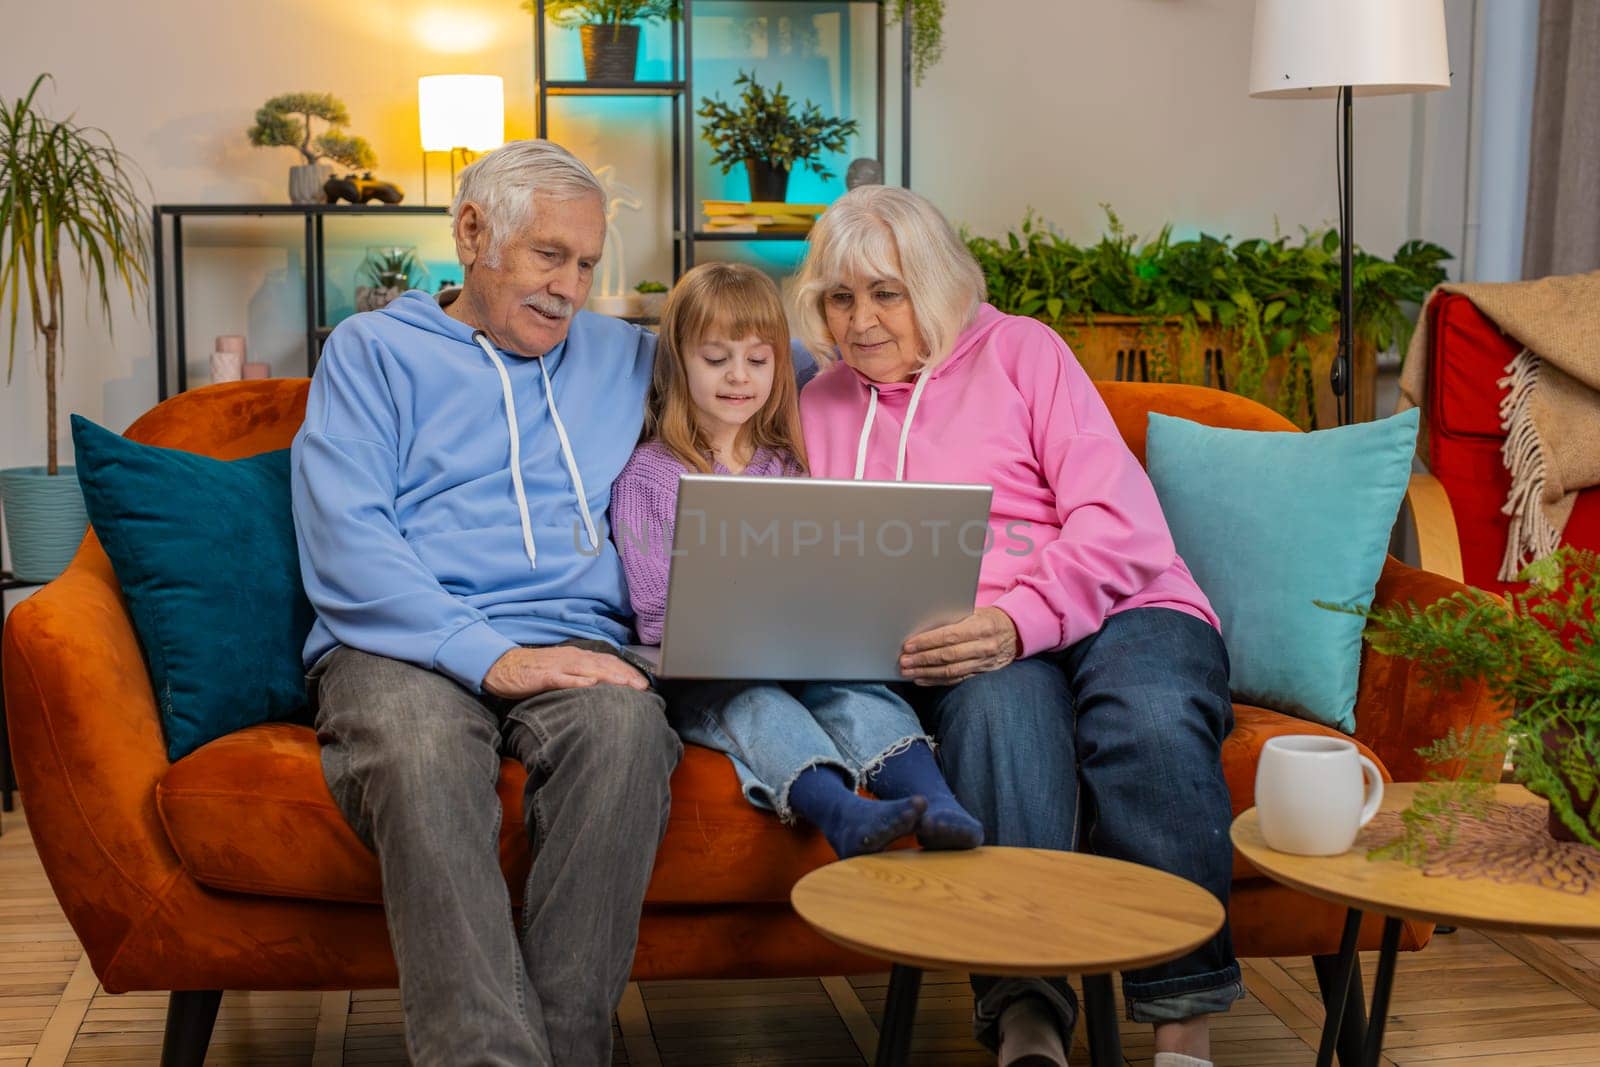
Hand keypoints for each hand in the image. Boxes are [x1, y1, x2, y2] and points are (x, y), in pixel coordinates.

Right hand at [483, 646, 649, 698]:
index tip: (645, 683)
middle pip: (604, 665)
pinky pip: (563, 678)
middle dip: (626, 675)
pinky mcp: (545, 676)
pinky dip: (578, 681)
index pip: (609, 662)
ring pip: (589, 669)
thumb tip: (604, 687)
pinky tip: (592, 685)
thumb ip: (582, 676)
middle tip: (644, 688)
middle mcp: (572, 658)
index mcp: (578, 657)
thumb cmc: (535, 671)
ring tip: (627, 685)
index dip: (628, 671)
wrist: (504, 666)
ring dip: (610, 677)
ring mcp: (559, 666)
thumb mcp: (563, 671)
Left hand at [899, 606, 1019, 685]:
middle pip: (948, 656)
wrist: (1014, 632)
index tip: (909, 645)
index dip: (927, 642)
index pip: (950, 636)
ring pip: (951, 671)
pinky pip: (956, 680)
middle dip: (922, 659)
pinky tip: (922, 679)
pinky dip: (937, 680)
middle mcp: (984, 647)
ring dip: (926, 672)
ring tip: (908, 672)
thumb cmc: (989, 618)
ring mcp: (983, 662)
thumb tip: (923, 622)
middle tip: (904, 661)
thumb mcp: (975, 611)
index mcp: (981, 627)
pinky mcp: (981, 673)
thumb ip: (953, 617)